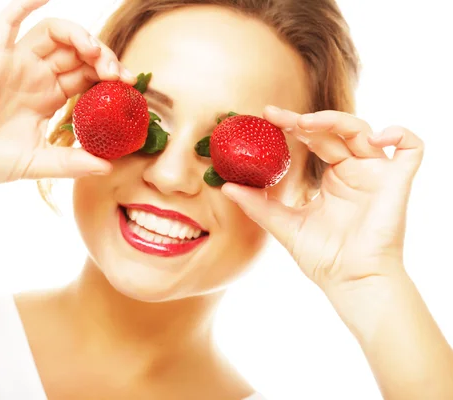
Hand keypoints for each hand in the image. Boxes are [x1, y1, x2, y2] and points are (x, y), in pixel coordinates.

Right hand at [0, 0, 134, 183]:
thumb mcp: (41, 163)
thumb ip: (73, 163)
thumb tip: (108, 167)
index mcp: (47, 97)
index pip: (86, 75)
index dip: (108, 74)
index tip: (128, 84)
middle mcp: (35, 76)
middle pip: (76, 52)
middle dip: (102, 57)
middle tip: (117, 72)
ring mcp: (16, 63)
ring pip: (54, 34)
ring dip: (80, 36)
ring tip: (95, 53)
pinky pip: (9, 21)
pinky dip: (26, 4)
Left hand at [222, 106, 423, 292]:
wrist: (349, 282)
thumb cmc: (322, 257)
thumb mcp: (283, 225)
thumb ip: (258, 205)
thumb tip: (225, 186)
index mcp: (332, 177)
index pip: (314, 139)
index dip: (292, 125)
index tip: (266, 116)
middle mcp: (355, 170)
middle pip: (334, 130)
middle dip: (305, 119)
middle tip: (275, 116)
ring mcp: (377, 174)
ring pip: (364, 131)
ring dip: (336, 120)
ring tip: (305, 124)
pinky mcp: (398, 182)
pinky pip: (411, 149)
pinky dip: (401, 134)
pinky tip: (377, 137)